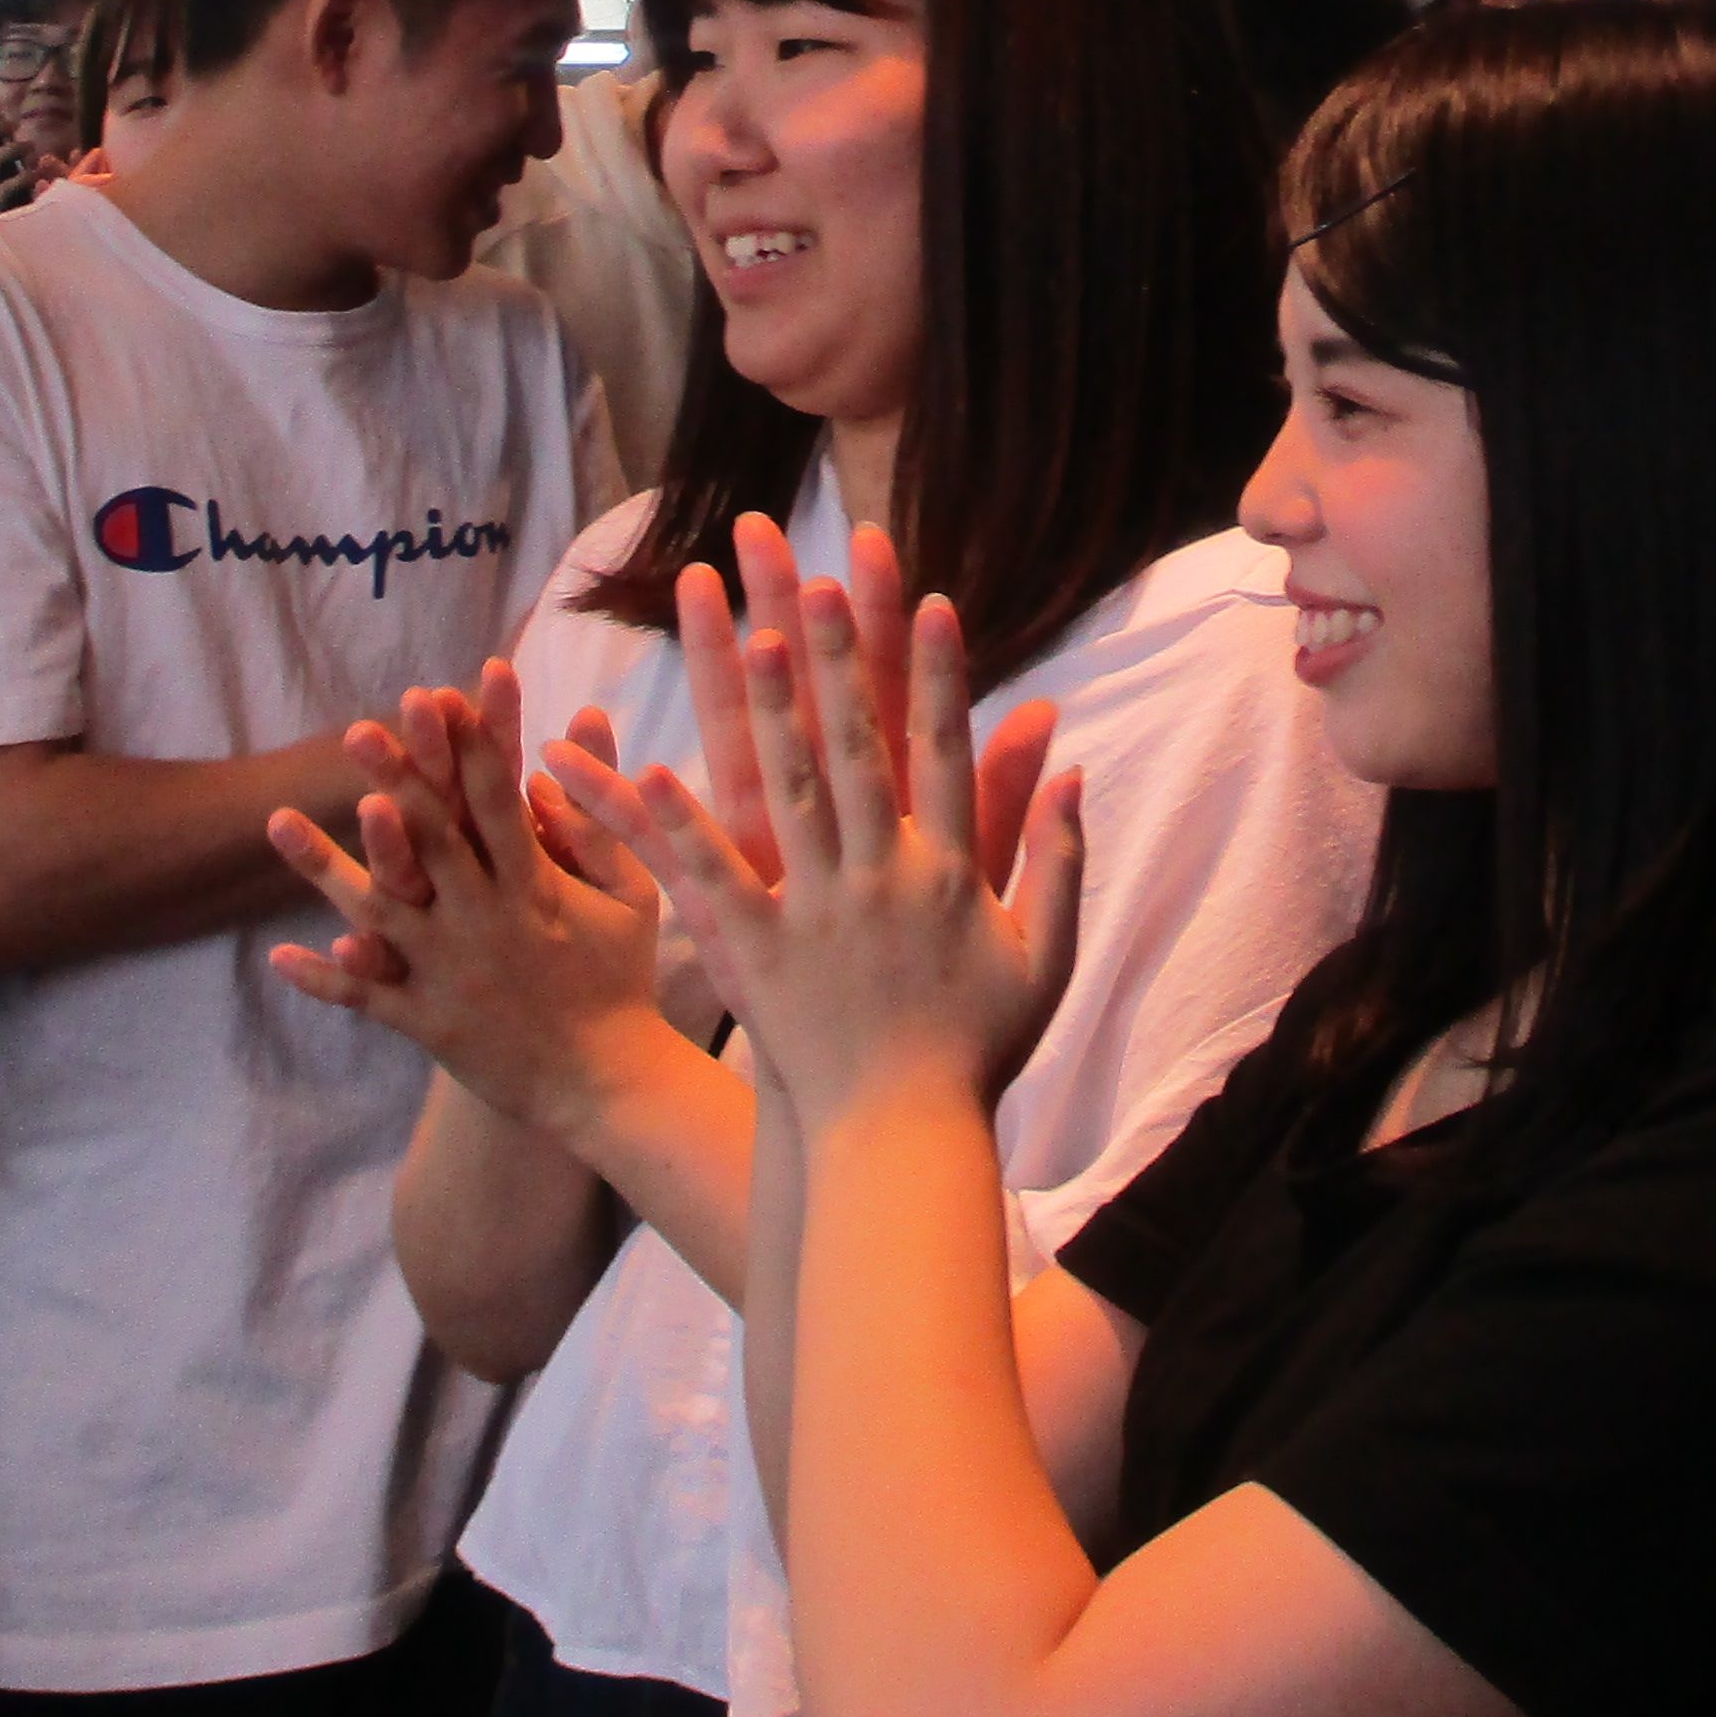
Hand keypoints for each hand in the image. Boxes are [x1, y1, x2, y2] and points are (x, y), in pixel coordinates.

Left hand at [262, 665, 679, 1131]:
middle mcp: (485, 920)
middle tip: (357, 731)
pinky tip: (278, 953)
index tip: (450, 686)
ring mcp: (450, 973)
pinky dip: (323, 978)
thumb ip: (598, 812)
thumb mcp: (629, 890)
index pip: (499, 799)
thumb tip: (580, 725)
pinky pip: (367, 999)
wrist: (606, 1083)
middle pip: (430, 840)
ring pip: (379, 911)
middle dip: (393, 780)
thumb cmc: (621, 978)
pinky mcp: (428, 1022)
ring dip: (326, 866)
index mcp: (535, 886)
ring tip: (277, 820)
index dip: (474, 739)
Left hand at [563, 560, 1085, 1120]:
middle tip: (817, 575)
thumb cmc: (977, 1051)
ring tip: (749, 630)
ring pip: (786, 790)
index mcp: (948, 874)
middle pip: (857, 747)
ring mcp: (813, 912)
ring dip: (768, 706)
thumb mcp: (1044, 958)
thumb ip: (1057, 858)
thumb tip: (1072, 764)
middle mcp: (879, 878)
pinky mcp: (754, 951)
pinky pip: (708, 878)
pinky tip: (644, 765)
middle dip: (837, 654)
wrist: (900, 1141)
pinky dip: (676, 823)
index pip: (945, 753)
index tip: (930, 599)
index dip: (937, 675)